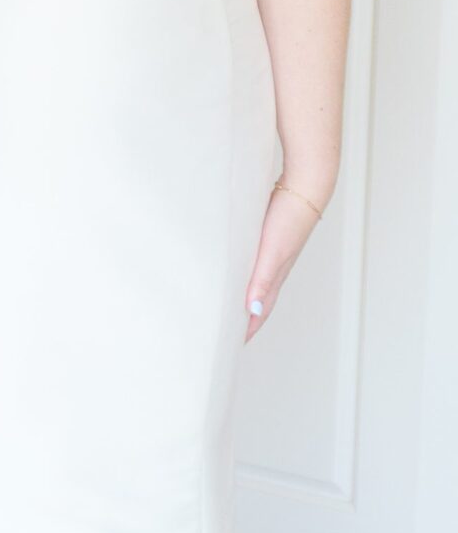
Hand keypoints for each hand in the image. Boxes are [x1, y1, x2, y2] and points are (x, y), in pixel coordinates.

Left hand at [243, 181, 323, 339]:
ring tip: (230, 306)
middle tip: (227, 333)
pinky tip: (238, 267)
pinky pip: (255, 262)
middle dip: (245, 319)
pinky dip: (246, 273)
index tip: (232, 345)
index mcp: (275, 276)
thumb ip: (262, 280)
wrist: (306, 186)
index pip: (260, 311)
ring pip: (257, 282)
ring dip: (245, 296)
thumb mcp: (273, 252)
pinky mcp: (270, 237)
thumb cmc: (290, 219)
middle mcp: (276, 267)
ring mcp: (274, 252)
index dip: (247, 329)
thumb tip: (251, 311)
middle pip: (259, 300)